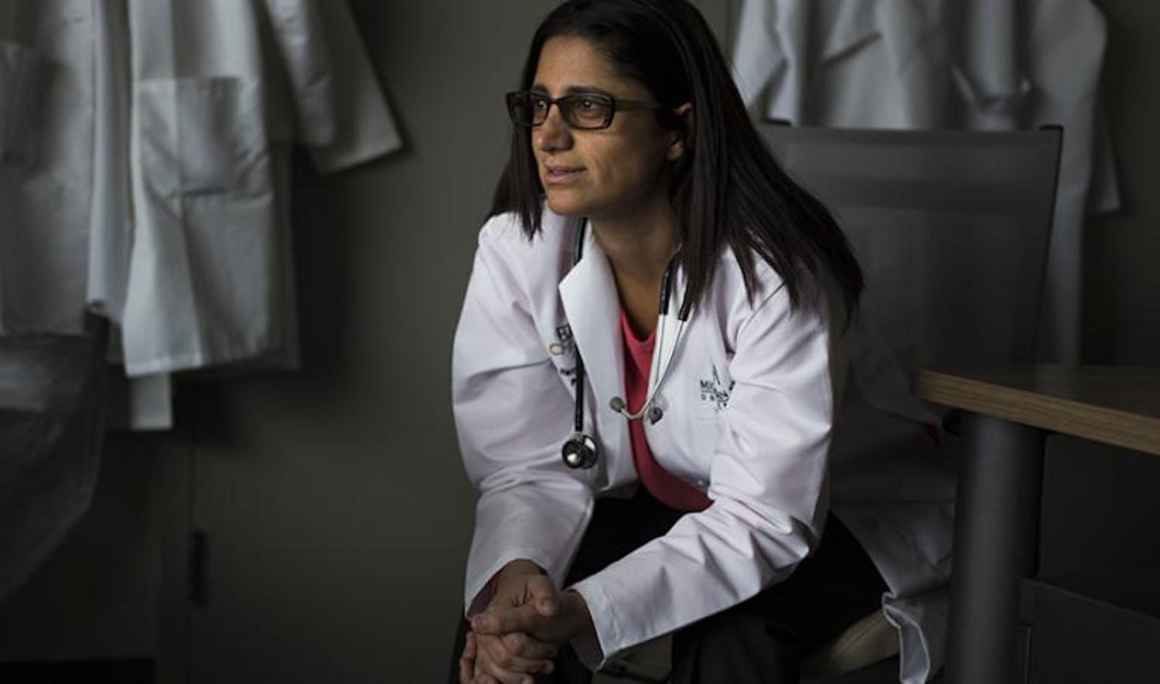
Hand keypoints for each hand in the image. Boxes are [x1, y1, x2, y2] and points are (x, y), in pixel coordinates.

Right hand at [465, 560, 560, 682]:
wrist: (532, 602)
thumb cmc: (535, 596)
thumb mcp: (543, 588)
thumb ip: (545, 596)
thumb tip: (548, 608)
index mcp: (494, 611)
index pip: (511, 639)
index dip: (529, 648)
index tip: (549, 651)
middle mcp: (484, 632)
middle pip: (505, 658)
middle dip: (532, 659)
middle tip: (550, 652)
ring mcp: (484, 648)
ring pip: (500, 673)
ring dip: (526, 671)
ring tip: (544, 663)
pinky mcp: (489, 660)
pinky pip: (495, 679)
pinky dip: (514, 681)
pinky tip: (530, 677)